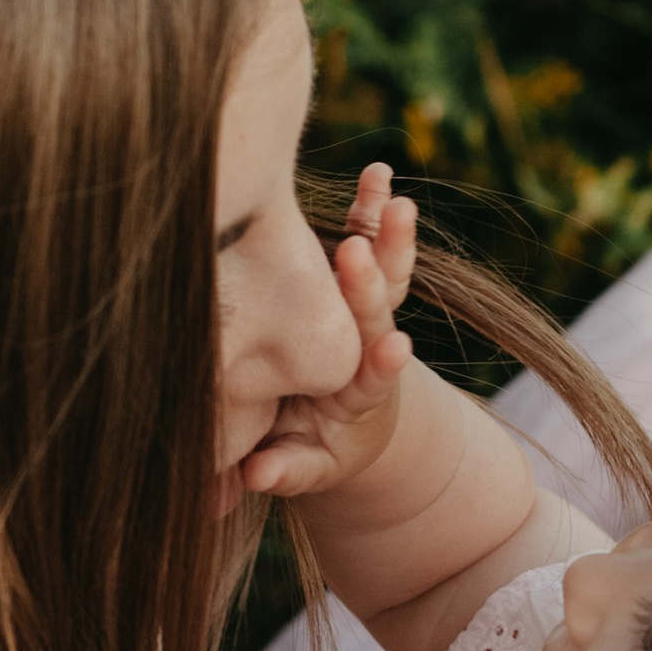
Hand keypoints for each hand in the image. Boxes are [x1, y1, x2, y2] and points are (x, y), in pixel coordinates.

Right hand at [239, 162, 418, 502]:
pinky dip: (373, 207)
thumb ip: (283, 471)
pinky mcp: (357, 278)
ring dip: (389, 236)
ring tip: (397, 202)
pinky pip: (367, 238)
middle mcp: (367, 348)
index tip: (395, 348)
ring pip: (385, 272)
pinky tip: (378, 172)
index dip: (381, 365)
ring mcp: (365, 310)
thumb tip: (254, 479)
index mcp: (357, 397)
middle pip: (375, 315)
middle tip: (360, 253)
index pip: (371, 380)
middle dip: (369, 285)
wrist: (339, 417)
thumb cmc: (306, 447)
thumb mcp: (300, 467)